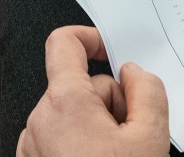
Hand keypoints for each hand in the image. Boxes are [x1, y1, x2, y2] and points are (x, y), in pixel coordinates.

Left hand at [17, 26, 169, 156]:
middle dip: (109, 102)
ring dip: (96, 127)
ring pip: (71, 114)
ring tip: (116, 153)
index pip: (64, 43)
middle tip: (130, 135)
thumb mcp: (150, 138)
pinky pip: (59, 137)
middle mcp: (40, 120)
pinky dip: (80, 144)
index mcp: (64, 103)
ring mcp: (33, 144)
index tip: (110, 50)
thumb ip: (147, 93)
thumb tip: (136, 75)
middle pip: (79, 86)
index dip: (91, 38)